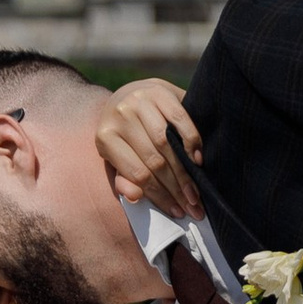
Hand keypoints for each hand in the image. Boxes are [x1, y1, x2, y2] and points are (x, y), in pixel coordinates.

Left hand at [96, 79, 203, 216]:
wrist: (131, 93)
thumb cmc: (126, 134)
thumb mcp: (118, 157)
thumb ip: (124, 178)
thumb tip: (135, 197)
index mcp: (105, 137)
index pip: (137, 174)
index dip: (159, 196)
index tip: (177, 212)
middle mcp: (120, 117)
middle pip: (154, 161)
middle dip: (176, 189)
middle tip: (193, 207)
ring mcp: (139, 102)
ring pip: (167, 144)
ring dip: (185, 171)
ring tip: (197, 191)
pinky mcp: (159, 91)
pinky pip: (180, 120)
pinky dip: (192, 141)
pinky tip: (198, 160)